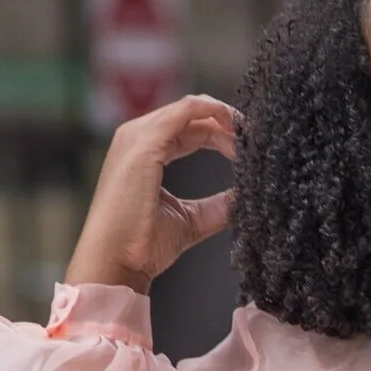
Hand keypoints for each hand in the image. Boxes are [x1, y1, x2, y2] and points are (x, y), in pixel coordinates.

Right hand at [62, 96, 239, 296]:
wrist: (116, 262)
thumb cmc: (141, 246)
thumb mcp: (190, 221)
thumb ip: (216, 207)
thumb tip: (243, 198)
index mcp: (144, 152)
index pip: (189, 130)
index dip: (221, 134)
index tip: (247, 150)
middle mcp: (138, 137)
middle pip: (192, 116)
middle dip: (227, 125)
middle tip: (254, 143)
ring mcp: (139, 135)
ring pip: (192, 108)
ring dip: (224, 118)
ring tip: (248, 138)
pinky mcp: (146, 140)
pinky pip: (187, 110)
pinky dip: (215, 113)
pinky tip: (235, 130)